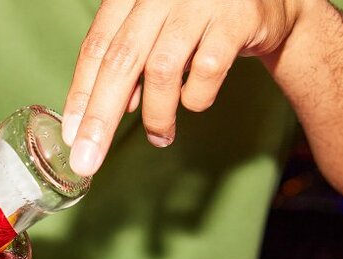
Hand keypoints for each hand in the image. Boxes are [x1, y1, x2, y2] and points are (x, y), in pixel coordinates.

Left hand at [61, 0, 304, 176]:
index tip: (72, 135)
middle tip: (88, 159)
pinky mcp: (237, 16)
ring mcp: (199, 1)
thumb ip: (128, 65)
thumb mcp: (155, 32)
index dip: (81, 93)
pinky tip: (194, 102)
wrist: (269, 0)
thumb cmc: (198, 21)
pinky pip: (207, 70)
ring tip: (159, 135)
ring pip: (161, 69)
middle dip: (100, 117)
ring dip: (155, 114)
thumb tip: (100, 114)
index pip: (97, 46)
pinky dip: (195, 97)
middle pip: (120, 61)